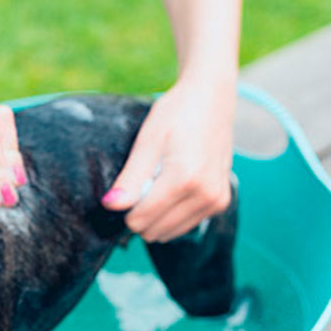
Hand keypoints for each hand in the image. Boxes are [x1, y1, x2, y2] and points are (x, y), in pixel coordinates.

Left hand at [101, 77, 234, 241]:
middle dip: (141, 211)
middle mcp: (205, 194)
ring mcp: (216, 201)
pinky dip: (172, 212)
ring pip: (168, 232)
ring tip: (160, 181)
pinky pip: (184, 225)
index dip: (126, 208)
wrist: (212, 99)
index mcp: (185, 179)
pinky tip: (173, 187)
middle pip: (154, 230)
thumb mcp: (147, 141)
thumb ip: (130, 179)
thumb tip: (110, 206)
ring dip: (157, 214)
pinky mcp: (220, 203)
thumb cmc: (177, 114)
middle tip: (146, 180)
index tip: (129, 185)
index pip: (141, 219)